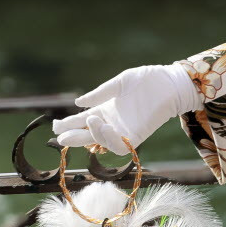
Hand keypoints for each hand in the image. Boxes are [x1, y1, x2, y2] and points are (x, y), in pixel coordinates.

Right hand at [52, 63, 200, 153]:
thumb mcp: (120, 83)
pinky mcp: (136, 137)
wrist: (170, 82)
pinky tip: (104, 126)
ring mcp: (124, 131)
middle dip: (73, 136)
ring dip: (92, 134)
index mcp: (106, 109)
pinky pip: (119, 146)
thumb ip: (100, 93)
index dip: (69, 124)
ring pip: (101, 142)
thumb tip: (79, 102)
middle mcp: (112, 123)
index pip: (83, 120)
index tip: (55, 126)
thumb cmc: (147, 80)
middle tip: (59, 136)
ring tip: (89, 119)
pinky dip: (109, 139)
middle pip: (88, 134)